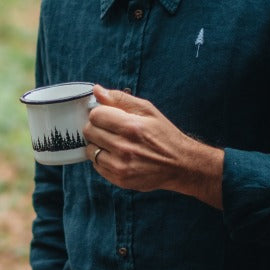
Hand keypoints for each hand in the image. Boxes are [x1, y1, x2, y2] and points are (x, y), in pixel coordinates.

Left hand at [84, 86, 222, 207]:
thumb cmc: (164, 135)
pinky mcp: (119, 179)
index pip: (95, 115)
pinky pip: (97, 166)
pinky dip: (102, 159)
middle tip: (110, 129)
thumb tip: (97, 90)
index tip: (108, 116)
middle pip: (89, 132)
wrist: (180, 164)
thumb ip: (120, 99)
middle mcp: (124, 147)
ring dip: (98, 145)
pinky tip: (116, 156)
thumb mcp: (148, 110)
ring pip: (90, 150)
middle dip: (97, 127)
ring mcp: (120, 166)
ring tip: (114, 143)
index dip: (100, 113)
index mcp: (131, 127)